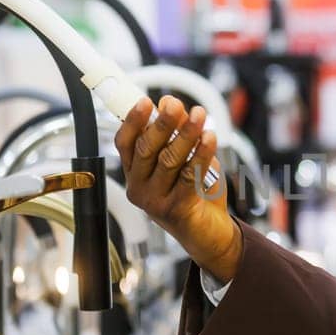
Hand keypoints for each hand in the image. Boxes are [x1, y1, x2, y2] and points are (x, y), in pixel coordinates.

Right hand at [114, 95, 242, 281]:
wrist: (209, 233)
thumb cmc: (194, 192)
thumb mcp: (185, 157)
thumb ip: (178, 132)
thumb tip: (170, 104)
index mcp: (134, 171)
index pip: (125, 143)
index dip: (133, 121)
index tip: (146, 101)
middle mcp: (139, 187)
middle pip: (146, 149)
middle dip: (162, 124)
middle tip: (175, 104)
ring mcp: (155, 201)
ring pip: (169, 160)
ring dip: (186, 134)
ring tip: (200, 116)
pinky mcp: (176, 210)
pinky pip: (189, 176)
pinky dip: (201, 154)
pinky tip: (210, 138)